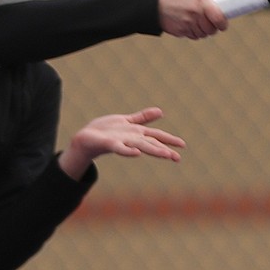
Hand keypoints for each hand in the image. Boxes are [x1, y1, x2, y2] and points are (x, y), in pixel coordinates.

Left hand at [58, 107, 184, 178]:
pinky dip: (129, 151)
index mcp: (137, 133)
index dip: (170, 140)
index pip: (157, 136)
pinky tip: (137, 153)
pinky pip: (120, 148)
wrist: (86, 138)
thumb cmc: (106, 131)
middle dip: (165, 150)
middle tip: (178, 158)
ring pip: (140, 146)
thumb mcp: (127, 121)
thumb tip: (161, 111)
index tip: (183, 146)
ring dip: (152, 150)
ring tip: (165, 155)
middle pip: (151, 144)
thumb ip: (143, 118)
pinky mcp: (110, 144)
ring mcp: (122, 142)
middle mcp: (132, 139)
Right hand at [158, 0, 228, 38]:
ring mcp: (188, 24)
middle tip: (209, 23)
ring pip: (203, 34)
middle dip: (212, 28)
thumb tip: (221, 10)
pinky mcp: (182, 31)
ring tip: (195, 21)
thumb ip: (208, 0)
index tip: (223, 25)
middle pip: (212, 30)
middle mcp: (195, 14)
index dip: (223, 23)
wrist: (156, 4)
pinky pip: (194, 36)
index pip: (219, 18)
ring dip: (202, 31)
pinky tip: (188, 24)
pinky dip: (193, 32)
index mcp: (201, 2)